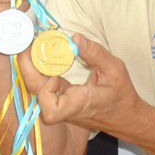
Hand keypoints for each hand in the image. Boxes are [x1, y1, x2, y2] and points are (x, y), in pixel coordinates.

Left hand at [22, 34, 147, 134]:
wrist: (125, 116)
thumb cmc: (122, 96)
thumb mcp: (115, 69)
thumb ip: (95, 54)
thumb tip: (75, 38)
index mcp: (78, 105)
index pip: (51, 111)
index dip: (47, 92)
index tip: (56, 75)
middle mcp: (64, 106)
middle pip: (35, 92)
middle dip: (28, 66)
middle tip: (32, 42)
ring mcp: (60, 102)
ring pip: (36, 86)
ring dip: (33, 64)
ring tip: (37, 42)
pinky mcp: (60, 97)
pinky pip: (44, 83)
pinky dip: (41, 67)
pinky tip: (44, 51)